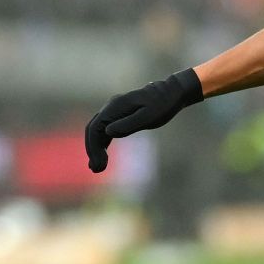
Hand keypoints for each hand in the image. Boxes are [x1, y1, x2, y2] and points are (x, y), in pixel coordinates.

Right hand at [85, 69, 203, 171]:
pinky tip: (103, 157)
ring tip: (98, 168)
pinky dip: (102, 144)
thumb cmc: (162, 105)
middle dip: (92, 150)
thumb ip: (129, 124)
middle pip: (92, 130)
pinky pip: (105, 131)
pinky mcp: (119, 116)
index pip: (95, 129)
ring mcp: (113, 112)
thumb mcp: (149, 116)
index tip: (98, 163)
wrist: (171, 93)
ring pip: (97, 132)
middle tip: (96, 170)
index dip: (93, 147)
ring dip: (96, 149)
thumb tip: (107, 133)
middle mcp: (110, 108)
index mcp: (115, 107)